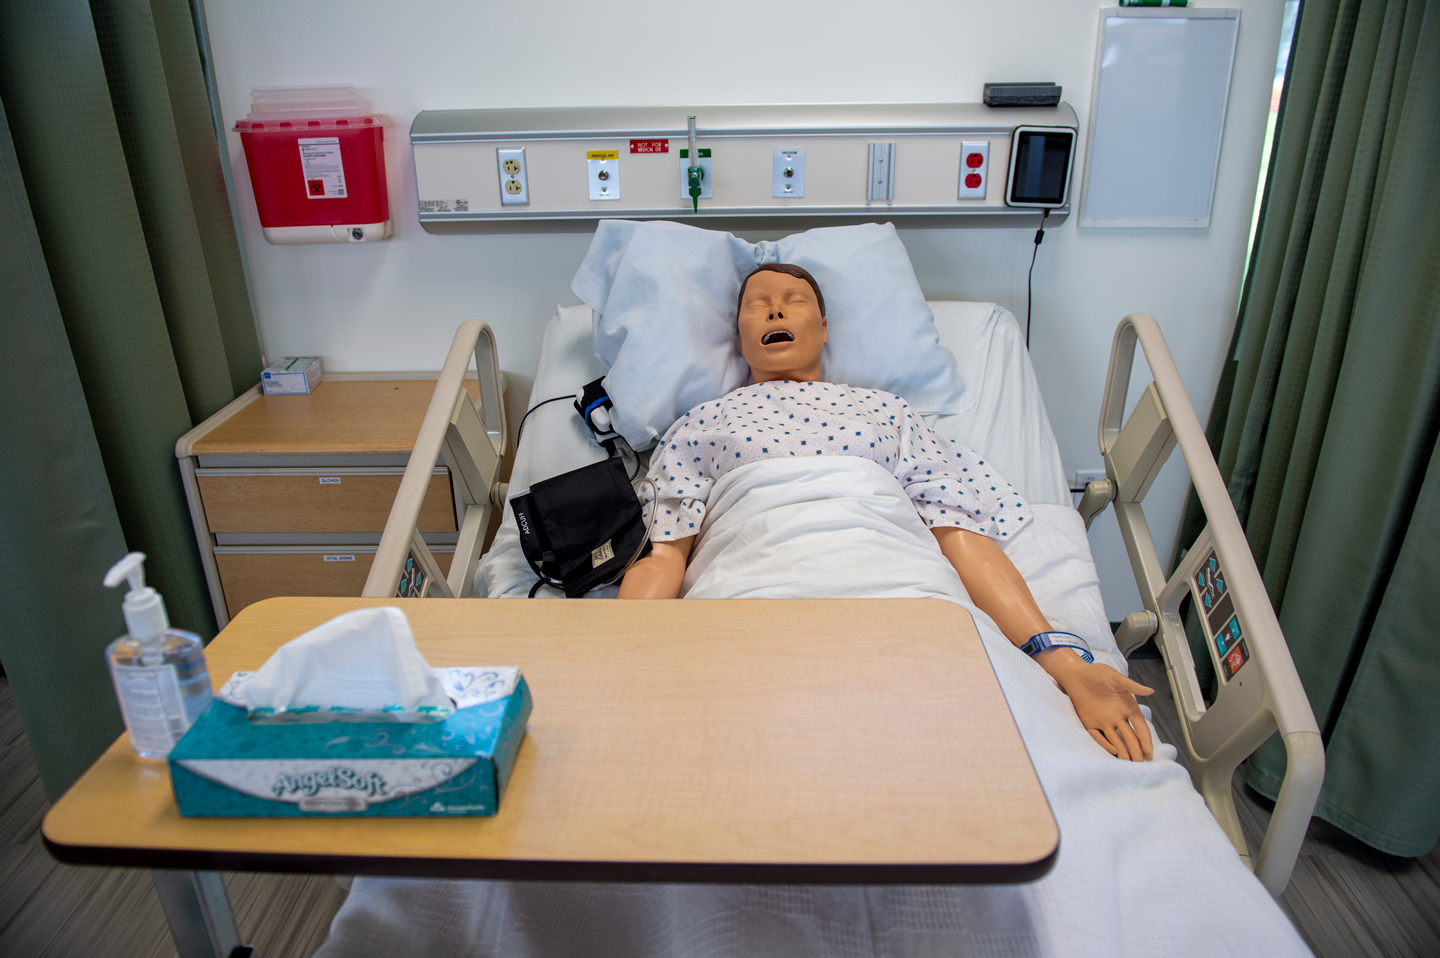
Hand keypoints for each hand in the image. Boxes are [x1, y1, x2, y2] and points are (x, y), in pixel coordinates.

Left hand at [1036, 649, 1154, 760]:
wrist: (1076, 674)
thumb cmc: (1097, 673)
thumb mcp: (1116, 678)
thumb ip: (1132, 686)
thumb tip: (1150, 690)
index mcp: (1128, 707)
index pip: (1140, 728)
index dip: (1145, 740)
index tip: (1149, 753)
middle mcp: (1118, 717)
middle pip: (1130, 738)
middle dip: (1136, 750)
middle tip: (1140, 763)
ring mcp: (1104, 722)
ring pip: (1116, 741)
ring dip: (1122, 752)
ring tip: (1128, 763)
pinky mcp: (1091, 723)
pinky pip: (1098, 737)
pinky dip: (1105, 744)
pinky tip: (1112, 751)